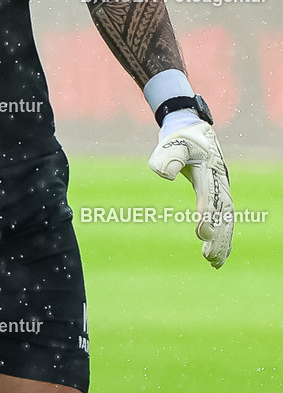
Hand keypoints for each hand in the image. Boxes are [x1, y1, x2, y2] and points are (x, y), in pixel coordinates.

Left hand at [149, 121, 232, 268]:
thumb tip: (166, 174)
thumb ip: (168, 156)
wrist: (193, 130)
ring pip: (227, 219)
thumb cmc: (180, 138)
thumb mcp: (172, 143)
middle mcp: (219, 182)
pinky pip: (226, 218)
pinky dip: (225, 236)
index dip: (206, 215)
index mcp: (209, 170)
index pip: (209, 196)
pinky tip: (220, 255)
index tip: (201, 234)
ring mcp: (222, 188)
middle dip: (217, 236)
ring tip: (214, 263)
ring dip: (222, 241)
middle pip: (222, 213)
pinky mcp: (220, 194)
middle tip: (208, 257)